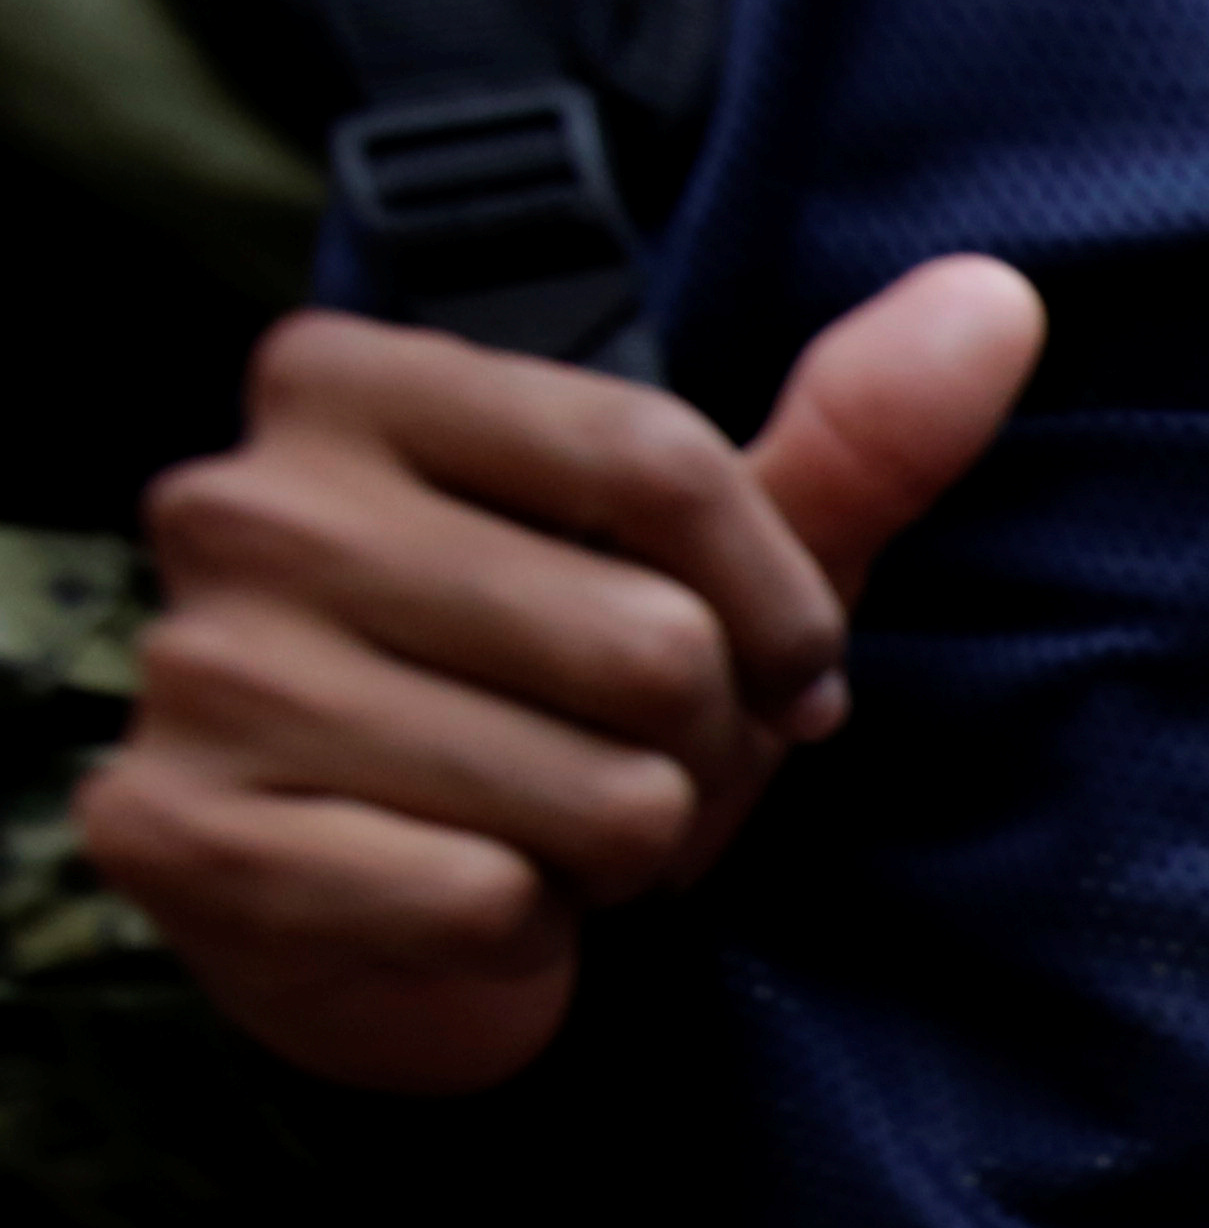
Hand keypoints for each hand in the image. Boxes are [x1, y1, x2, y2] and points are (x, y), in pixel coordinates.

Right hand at [76, 260, 1046, 1095]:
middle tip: (634, 765)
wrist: (372, 914)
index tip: (783, 670)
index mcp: (349, 383)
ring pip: (594, 796)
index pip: (660, 461)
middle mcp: (246, 506)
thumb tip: (999, 300)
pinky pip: (485, 899)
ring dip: (624, 849)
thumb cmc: (551, 711)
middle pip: (648, 646)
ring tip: (547, 827)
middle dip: (703, 749)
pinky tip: (468, 894)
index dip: (781, 605)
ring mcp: (204, 673)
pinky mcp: (189, 836)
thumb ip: (850, 441)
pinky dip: (522, 927)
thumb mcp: (714, 566)